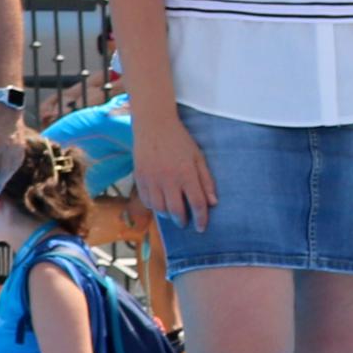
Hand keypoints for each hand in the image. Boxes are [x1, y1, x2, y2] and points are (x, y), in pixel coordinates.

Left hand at [0, 98, 27, 177]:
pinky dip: (13, 170)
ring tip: (1, 186)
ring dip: (7, 178)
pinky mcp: (22, 145)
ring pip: (13, 168)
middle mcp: (7, 148)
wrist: (5, 106)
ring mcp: (16, 147)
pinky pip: (18, 162)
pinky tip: (9, 174)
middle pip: (4, 170)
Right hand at [133, 103, 216, 227]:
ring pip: (159, 208)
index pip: (197, 203)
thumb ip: (206, 180)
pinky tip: (159, 204)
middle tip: (186, 223)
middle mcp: (169, 178)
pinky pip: (146, 200)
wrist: (153, 125)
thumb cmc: (179, 140)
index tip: (202, 227)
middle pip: (176, 210)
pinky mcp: (139, 177)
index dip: (201, 219)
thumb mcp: (198, 157)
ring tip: (172, 214)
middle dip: (182, 221)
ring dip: (167, 216)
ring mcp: (152, 179)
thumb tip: (213, 202)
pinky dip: (153, 207)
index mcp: (187, 173)